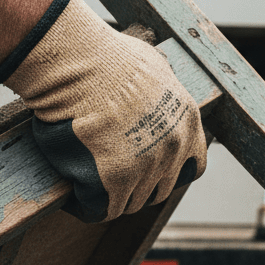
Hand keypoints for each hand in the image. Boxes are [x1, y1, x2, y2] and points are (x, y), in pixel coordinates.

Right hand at [4, 0, 206, 221]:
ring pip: (129, 202)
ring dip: (109, 194)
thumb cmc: (109, 56)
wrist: (81, 63)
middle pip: (158, 188)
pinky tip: (72, 189)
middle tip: (108, 172)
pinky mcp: (112, 182)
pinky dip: (84, 203)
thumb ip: (161, 89)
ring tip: (86, 178)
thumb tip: (154, 87)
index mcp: (187, 121)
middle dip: (136, 185)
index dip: (169, 170)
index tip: (148, 166)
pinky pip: (99, 208)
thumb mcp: (153, 67)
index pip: (193, 165)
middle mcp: (173, 148)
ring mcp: (145, 168)